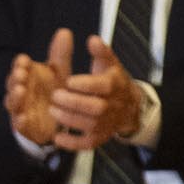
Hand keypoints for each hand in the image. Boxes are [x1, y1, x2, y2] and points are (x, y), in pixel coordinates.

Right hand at [5, 28, 73, 147]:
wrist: (59, 119)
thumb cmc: (56, 91)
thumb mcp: (60, 72)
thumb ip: (60, 54)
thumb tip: (64, 31)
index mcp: (28, 75)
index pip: (19, 66)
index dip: (20, 64)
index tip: (25, 60)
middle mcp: (21, 90)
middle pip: (12, 83)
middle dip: (15, 79)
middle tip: (22, 74)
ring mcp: (20, 108)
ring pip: (12, 102)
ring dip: (14, 97)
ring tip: (20, 91)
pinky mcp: (24, 125)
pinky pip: (19, 123)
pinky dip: (20, 121)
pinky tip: (24, 118)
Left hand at [49, 34, 145, 149]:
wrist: (130, 107)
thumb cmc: (112, 82)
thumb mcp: (109, 65)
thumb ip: (101, 53)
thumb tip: (92, 39)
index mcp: (114, 85)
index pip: (103, 86)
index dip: (86, 84)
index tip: (68, 80)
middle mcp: (112, 106)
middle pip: (96, 108)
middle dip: (74, 102)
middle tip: (55, 95)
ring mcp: (107, 124)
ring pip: (90, 125)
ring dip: (70, 119)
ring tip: (52, 110)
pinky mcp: (100, 137)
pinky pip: (88, 144)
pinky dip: (73, 144)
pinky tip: (57, 138)